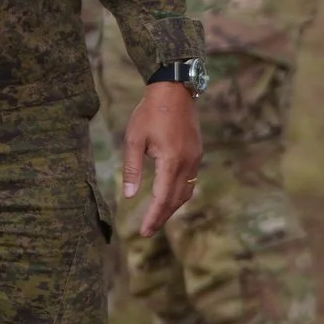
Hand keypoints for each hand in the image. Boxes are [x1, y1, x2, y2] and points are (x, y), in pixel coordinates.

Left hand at [123, 81, 203, 236]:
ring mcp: (195, 158)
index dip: (153, 216)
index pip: (163, 197)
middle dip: (162, 216)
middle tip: (148, 232)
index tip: (144, 232)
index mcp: (171, 160)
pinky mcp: (196, 153)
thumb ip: (131, 169)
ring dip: (172, 207)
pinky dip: (179, 194)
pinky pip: (190, 180)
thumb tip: (128, 195)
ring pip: (186, 191)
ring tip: (157, 218)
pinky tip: (169, 197)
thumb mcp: (134, 140)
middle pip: (176, 199)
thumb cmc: (150, 113)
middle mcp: (187, 163)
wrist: (174, 91)